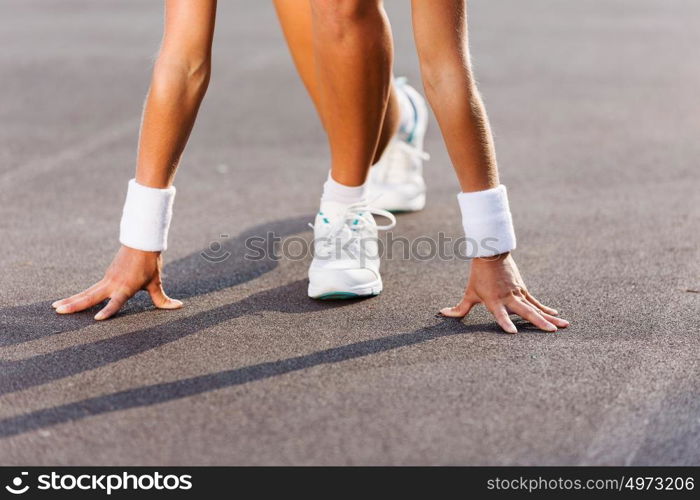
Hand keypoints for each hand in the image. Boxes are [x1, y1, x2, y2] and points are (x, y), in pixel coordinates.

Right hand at [52, 245, 181, 319]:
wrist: (142, 242)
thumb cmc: (149, 264)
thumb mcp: (156, 283)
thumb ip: (162, 299)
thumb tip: (178, 306)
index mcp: (126, 287)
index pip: (116, 302)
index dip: (108, 311)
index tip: (97, 319)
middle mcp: (113, 284)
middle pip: (91, 296)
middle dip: (75, 304)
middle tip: (58, 311)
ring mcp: (107, 279)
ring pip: (87, 292)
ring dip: (71, 300)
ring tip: (56, 307)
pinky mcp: (106, 277)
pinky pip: (91, 288)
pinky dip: (79, 295)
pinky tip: (69, 301)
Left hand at [440, 253, 568, 333]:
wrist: (491, 254)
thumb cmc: (478, 276)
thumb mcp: (469, 292)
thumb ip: (459, 308)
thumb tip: (441, 313)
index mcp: (494, 300)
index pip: (500, 315)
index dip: (506, 323)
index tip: (513, 333)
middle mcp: (508, 298)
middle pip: (525, 311)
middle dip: (539, 322)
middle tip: (551, 331)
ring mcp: (518, 293)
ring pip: (535, 307)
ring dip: (549, 317)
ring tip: (563, 325)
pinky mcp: (523, 289)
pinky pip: (536, 301)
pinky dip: (545, 308)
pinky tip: (556, 315)